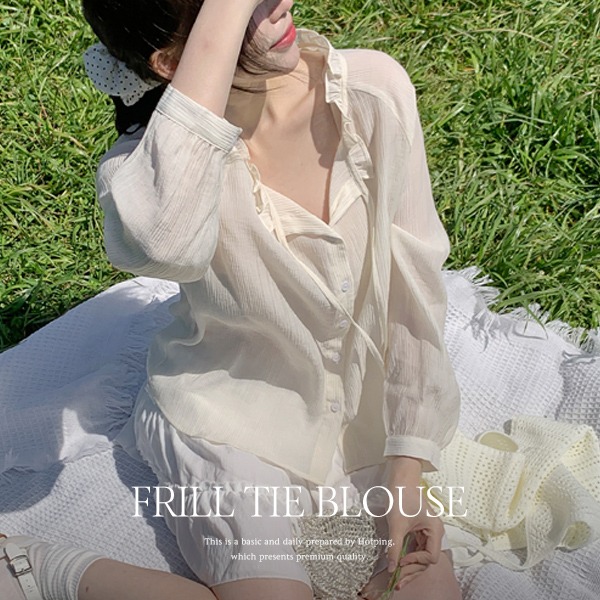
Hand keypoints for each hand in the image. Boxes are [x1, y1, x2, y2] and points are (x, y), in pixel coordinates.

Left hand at [384, 458, 442, 591]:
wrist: (400, 478)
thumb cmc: (401, 497)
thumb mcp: (396, 524)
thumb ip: (394, 547)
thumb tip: (391, 568)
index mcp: (435, 530)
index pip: (430, 557)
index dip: (416, 561)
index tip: (401, 561)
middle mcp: (434, 533)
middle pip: (426, 560)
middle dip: (412, 571)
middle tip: (398, 582)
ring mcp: (427, 532)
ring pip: (421, 555)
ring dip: (410, 567)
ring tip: (397, 579)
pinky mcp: (419, 530)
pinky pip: (416, 548)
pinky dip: (408, 556)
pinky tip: (398, 564)